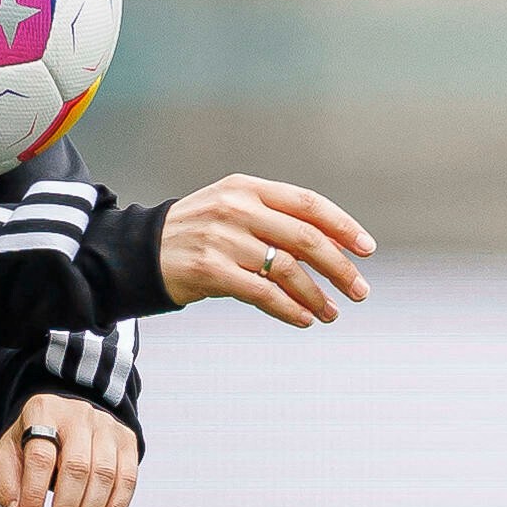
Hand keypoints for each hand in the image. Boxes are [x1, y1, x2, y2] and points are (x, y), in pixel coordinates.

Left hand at [0, 393, 138, 506]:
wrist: (67, 414)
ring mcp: (107, 426)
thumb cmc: (34, 440)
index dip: (34, 496)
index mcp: (43, 412)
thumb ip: (8, 485)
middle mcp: (78, 415)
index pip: (40, 458)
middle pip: (77, 468)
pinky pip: (127, 480)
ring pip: (105, 476)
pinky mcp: (127, 441)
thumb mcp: (9, 453)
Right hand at [160, 174, 374, 327]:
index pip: (307, 204)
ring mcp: (222, 239)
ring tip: (331, 313)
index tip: (366, 249)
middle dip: (339, 268)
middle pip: (305, 239)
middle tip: (359, 291)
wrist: (139, 252)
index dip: (342, 226)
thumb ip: (276, 222)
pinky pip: (263, 293)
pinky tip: (304, 318)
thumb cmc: (197, 234)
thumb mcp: (233, 212)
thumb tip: (333, 249)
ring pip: (287, 270)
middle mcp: (237, 208)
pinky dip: (290, 309)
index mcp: (247, 188)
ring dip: (317, 295)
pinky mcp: (210, 270)